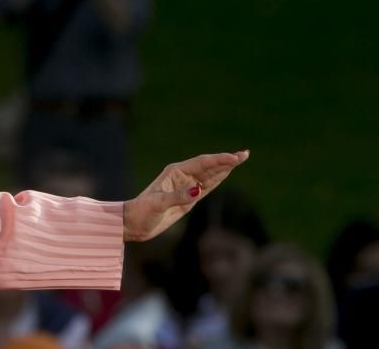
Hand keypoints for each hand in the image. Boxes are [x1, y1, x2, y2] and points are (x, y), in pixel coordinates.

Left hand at [123, 151, 248, 241]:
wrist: (133, 224)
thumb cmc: (142, 212)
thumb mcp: (159, 204)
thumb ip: (178, 196)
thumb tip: (198, 190)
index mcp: (175, 172)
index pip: (203, 163)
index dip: (220, 160)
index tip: (236, 158)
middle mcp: (182, 176)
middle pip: (209, 166)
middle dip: (226, 160)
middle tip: (245, 154)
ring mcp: (185, 186)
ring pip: (209, 175)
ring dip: (224, 168)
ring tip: (239, 160)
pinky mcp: (187, 198)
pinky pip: (206, 186)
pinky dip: (217, 179)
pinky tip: (225, 174)